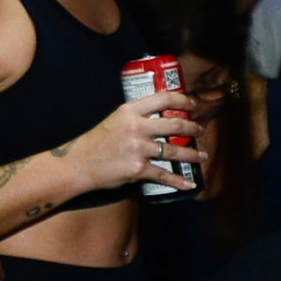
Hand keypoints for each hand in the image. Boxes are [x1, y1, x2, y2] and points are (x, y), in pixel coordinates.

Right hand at [66, 88, 207, 193]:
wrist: (79, 164)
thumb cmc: (96, 142)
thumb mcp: (115, 120)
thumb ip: (136, 117)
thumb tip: (160, 119)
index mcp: (130, 111)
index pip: (164, 98)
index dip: (183, 100)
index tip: (193, 104)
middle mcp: (136, 127)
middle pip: (175, 123)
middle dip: (193, 127)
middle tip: (201, 130)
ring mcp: (138, 148)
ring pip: (174, 150)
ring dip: (192, 154)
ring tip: (202, 156)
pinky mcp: (138, 169)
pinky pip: (164, 174)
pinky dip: (179, 180)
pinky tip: (189, 182)